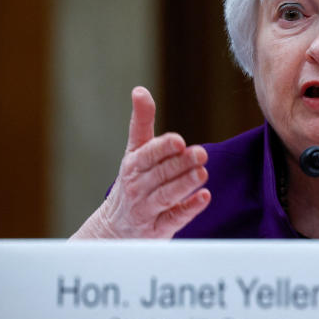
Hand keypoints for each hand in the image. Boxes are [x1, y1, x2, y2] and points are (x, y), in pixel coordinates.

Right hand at [71, 86, 210, 238]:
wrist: (113, 228)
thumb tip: (139, 90)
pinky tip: (204, 198)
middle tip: (201, 153)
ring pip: (166, 196)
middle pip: (161, 174)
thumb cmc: (132, 180)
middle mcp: (137, 187)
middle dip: (181, 164)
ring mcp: (147, 209)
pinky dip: (189, 208)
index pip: (148, 154)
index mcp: (133, 165)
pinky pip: (174, 219)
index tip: (178, 141)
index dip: (163, 147)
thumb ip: (141, 122)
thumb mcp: (134, 151)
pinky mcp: (158, 229)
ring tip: (202, 173)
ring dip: (185, 184)